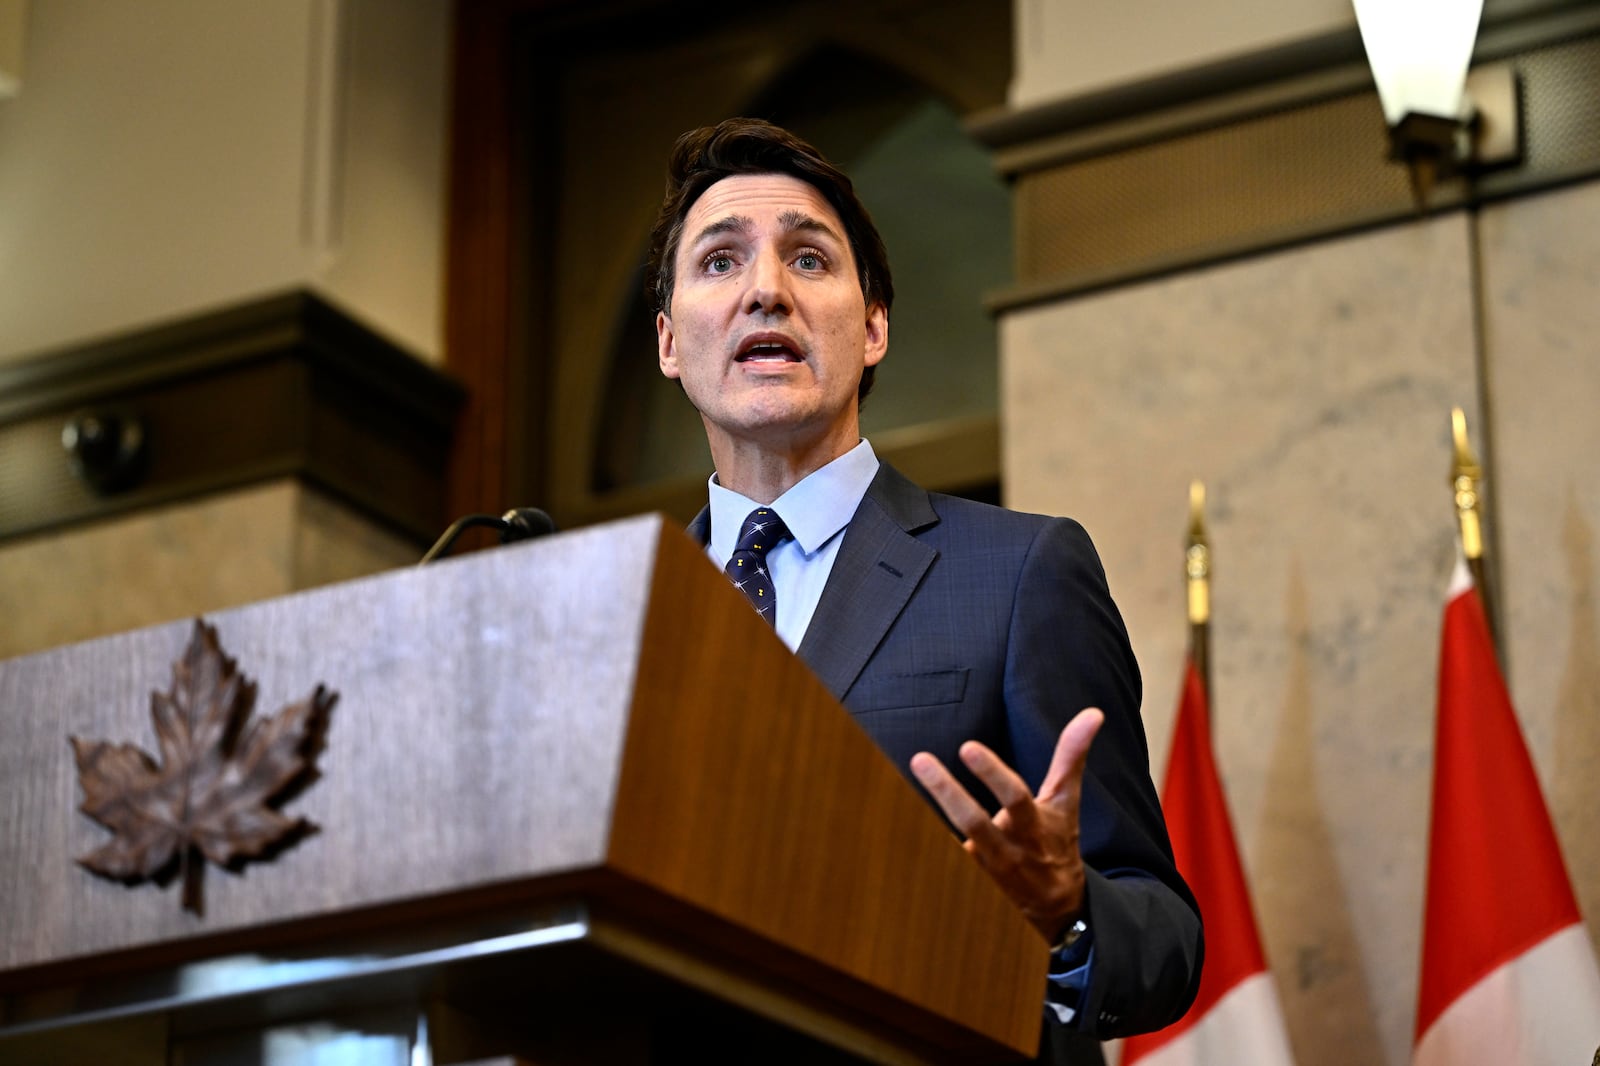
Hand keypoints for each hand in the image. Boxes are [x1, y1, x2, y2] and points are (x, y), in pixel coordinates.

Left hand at [909, 707, 1104, 942]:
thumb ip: (1071, 756)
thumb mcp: (1066, 800)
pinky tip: (892, 818)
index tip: (968, 748)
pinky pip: (940, 860)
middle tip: (919, 760)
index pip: (1014, 797)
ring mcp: (985, 868)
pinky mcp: (968, 879)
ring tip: (897, 787)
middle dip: (946, 793)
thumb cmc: (1058, 840)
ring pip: (953, 844)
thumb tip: (1092, 713)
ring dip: (928, 815)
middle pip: (974, 823)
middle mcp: (1009, 848)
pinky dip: (920, 842)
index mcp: (1034, 825)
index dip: (992, 774)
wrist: (1057, 904)